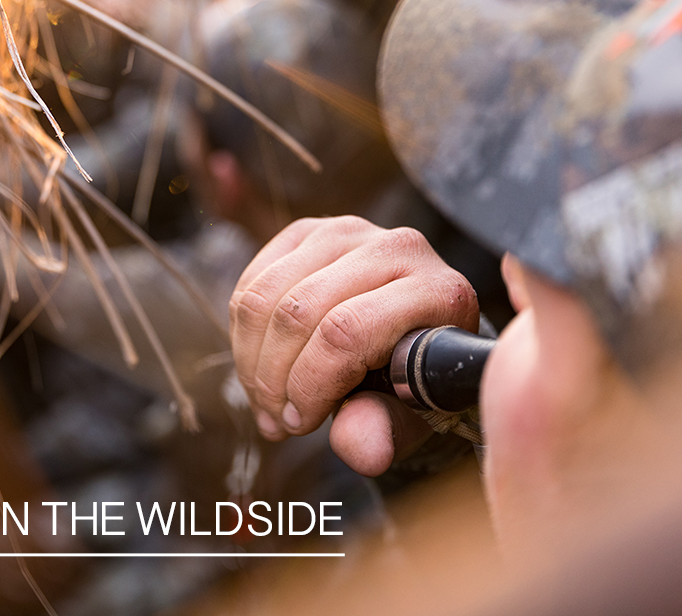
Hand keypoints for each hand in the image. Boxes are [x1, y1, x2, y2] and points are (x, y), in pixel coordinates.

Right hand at [229, 216, 478, 474]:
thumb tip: (361, 450)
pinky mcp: (309, 232)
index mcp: (438, 291)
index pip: (346, 332)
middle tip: (276, 420)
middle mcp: (397, 248)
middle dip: (274, 378)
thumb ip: (388, 429)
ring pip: (265, 296)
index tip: (299, 423)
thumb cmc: (415, 379)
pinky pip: (251, 284)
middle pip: (299, 312)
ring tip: (266, 402)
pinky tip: (259, 369)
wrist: (412, 334)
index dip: (310, 384)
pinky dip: (243, 336)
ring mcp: (349, 233)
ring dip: (252, 361)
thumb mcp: (412, 414)